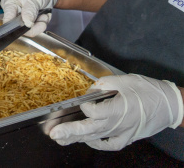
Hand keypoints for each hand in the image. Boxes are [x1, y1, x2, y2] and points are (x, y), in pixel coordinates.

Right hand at [0, 0, 57, 36]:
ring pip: (28, 29)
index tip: (22, 28)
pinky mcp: (30, 20)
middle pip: (19, 26)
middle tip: (42, 20)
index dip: (13, 26)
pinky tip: (45, 15)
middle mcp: (14, 10)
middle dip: (33, 25)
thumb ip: (29, 12)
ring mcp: (22, 16)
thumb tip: (27, 24)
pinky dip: (42, 22)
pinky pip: (36, 27)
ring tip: (45, 15)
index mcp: (9, 1)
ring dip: (40, 23)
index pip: (7, 17)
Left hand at [50, 75, 183, 150]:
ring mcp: (123, 133)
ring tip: (60, 139)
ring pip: (96, 138)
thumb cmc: (148, 91)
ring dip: (76, 138)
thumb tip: (91, 90)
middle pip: (90, 129)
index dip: (84, 107)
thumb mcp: (126, 80)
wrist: (171, 105)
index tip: (82, 102)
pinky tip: (87, 141)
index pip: (94, 112)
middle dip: (69, 131)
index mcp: (118, 109)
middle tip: (53, 134)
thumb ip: (105, 84)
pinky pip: (110, 144)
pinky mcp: (128, 137)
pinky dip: (98, 144)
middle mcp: (118, 123)